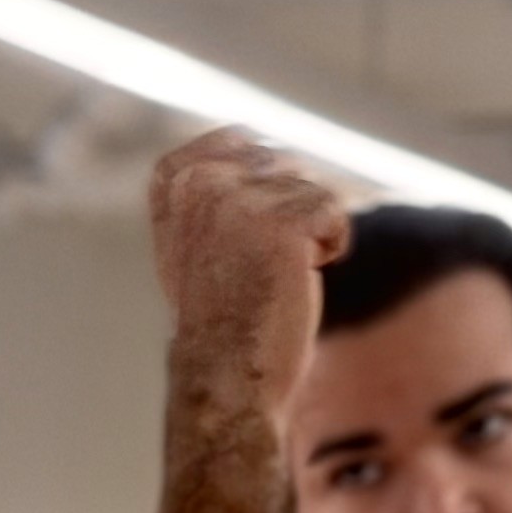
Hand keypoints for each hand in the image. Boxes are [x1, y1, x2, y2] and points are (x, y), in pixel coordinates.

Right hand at [151, 129, 350, 417]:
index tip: (240, 244)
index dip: (265, 191)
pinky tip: (294, 282)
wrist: (226, 375)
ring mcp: (240, 200)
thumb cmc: (220, 313)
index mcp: (174, 176)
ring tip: (272, 278)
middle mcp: (201, 179)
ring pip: (315, 190)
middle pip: (287, 164)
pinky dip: (330, 251)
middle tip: (256, 270)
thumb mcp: (198, 235)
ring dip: (310, 237)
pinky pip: (337, 214)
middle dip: (290, 216)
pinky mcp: (283, 224)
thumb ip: (216, 182)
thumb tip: (254, 137)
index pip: (248, 140)